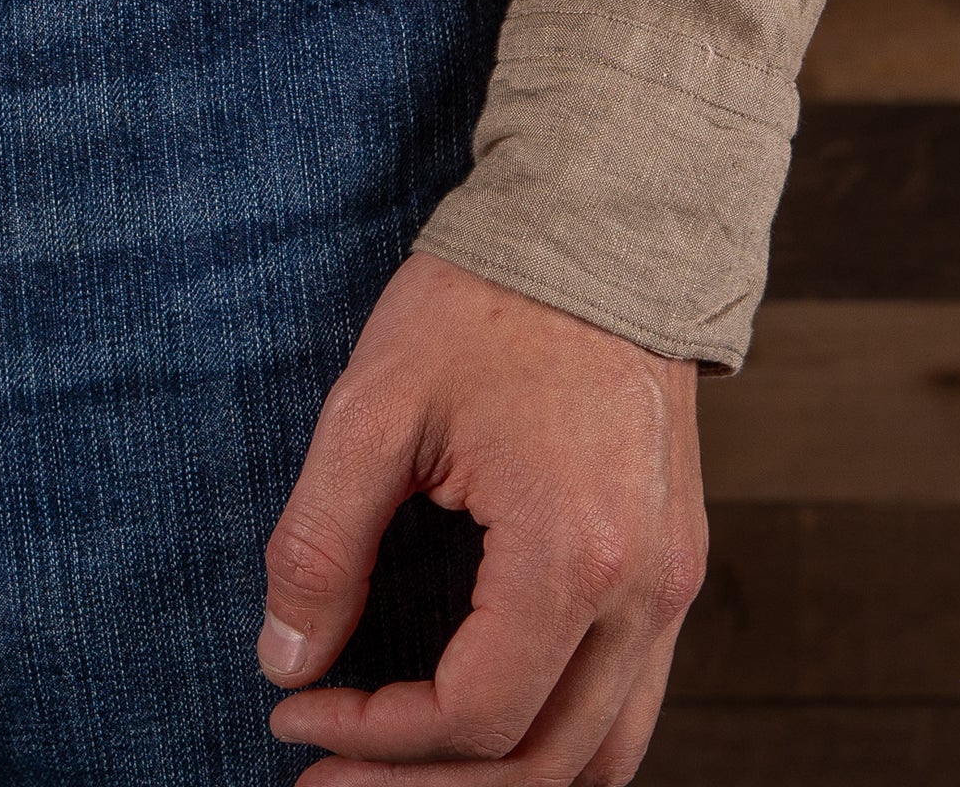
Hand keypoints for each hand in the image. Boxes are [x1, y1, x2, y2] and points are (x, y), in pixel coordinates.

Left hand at [258, 253, 705, 783]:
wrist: (601, 228)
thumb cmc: (483, 303)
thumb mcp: (373, 408)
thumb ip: (321, 541)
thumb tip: (284, 658)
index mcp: (572, 554)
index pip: (475, 716)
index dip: (374, 737)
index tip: (295, 712)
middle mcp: (645, 592)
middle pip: (545, 765)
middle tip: (325, 775)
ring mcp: (673, 586)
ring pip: (600, 755)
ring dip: (495, 780)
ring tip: (394, 768)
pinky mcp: (674, 568)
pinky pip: (624, 702)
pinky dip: (550, 736)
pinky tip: (472, 721)